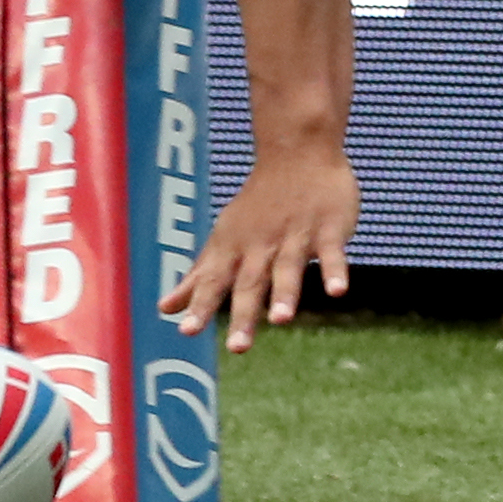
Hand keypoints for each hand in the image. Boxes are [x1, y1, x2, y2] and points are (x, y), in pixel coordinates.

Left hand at [163, 147, 356, 350]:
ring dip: (284, 294)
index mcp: (233, 248)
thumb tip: (165, 308)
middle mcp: (260, 244)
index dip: (200, 305)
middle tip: (237, 348)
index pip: (213, 281)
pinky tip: (337, 292)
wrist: (296, 153)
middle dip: (243, 315)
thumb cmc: (257, 205)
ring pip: (288, 269)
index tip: (186, 331)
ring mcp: (295, 236)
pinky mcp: (328, 229)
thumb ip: (198, 276)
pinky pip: (332, 254)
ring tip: (280, 321)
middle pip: (249, 283)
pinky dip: (335, 271)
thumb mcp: (223, 238)